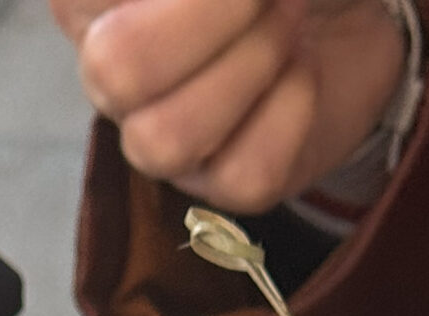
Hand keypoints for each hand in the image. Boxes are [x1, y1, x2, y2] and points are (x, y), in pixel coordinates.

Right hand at [52, 0, 408, 212]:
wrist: (348, 9)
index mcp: (92, 2)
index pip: (79, 0)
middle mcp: (110, 74)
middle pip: (116, 69)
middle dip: (208, 15)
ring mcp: (160, 140)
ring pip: (166, 139)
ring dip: (252, 62)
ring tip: (290, 19)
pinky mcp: (222, 185)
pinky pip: (245, 170)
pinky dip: (294, 105)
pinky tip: (302, 71)